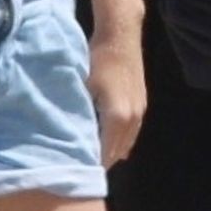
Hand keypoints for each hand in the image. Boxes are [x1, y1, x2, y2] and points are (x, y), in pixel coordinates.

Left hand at [88, 35, 145, 165]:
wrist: (121, 35)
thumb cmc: (97, 58)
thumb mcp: (83, 86)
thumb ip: (80, 114)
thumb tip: (68, 135)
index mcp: (117, 116)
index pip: (105, 151)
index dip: (93, 164)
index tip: (78, 175)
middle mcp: (132, 117)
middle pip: (118, 150)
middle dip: (103, 161)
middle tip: (85, 171)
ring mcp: (140, 111)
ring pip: (128, 142)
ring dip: (114, 152)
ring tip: (97, 162)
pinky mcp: (142, 103)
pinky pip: (133, 131)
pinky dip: (123, 141)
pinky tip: (115, 148)